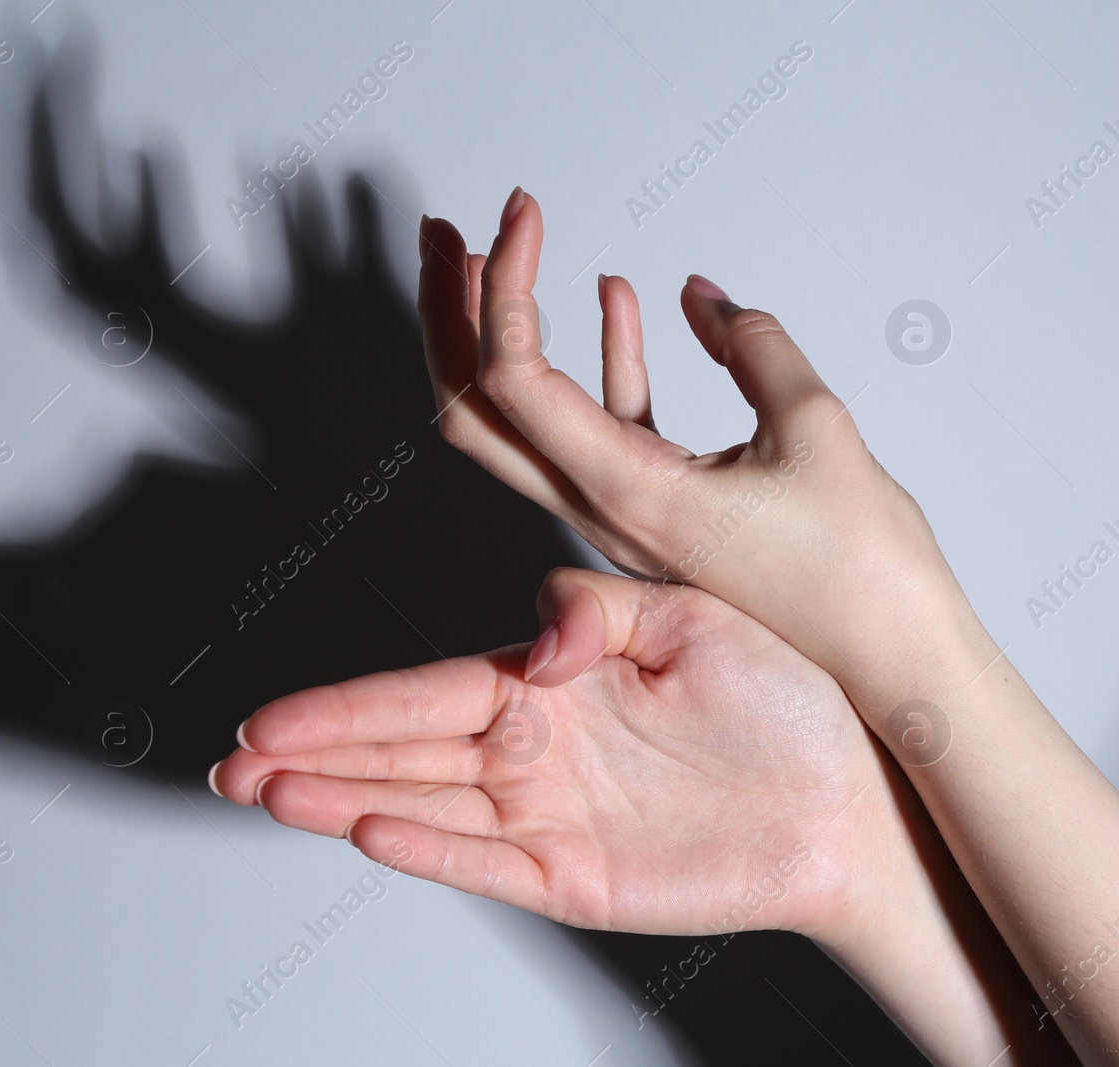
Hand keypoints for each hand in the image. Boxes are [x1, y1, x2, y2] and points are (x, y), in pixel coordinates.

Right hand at [214, 567, 890, 940]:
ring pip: (424, 809)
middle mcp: (533, 752)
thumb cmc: (786, 696)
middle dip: (310, 756)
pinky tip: (369, 833)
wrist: (856, 794)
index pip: (421, 692)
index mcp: (547, 684)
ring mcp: (549, 819)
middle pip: (397, 754)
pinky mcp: (580, 879)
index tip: (270, 712)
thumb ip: (591, 611)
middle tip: (231, 762)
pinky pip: (489, 865)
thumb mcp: (686, 615)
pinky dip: (430, 852)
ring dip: (342, 801)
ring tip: (266, 794)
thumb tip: (529, 640)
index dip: (341, 704)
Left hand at [416, 189, 993, 716]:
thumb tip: (704, 299)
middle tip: (442, 232)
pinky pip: (601, 421)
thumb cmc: (860, 569)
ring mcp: (619, 506)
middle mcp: (599, 504)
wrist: (891, 655)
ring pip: (524, 415)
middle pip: (475, 405)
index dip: (502, 287)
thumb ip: (753, 346)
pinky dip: (596, 356)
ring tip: (497, 250)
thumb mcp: (813, 430)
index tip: (523, 216)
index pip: (513, 378)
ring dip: (502, 332)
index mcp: (623, 488)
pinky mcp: (654, 501)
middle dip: (448, 313)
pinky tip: (613, 298)